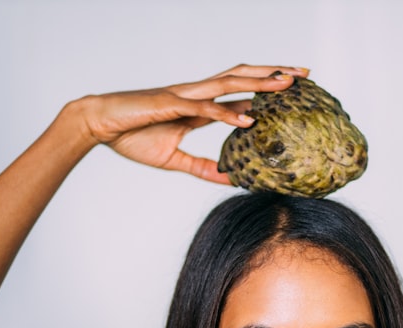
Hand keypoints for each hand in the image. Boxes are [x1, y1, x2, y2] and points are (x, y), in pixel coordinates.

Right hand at [79, 64, 308, 183]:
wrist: (97, 124)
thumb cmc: (130, 136)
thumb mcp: (172, 159)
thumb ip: (200, 167)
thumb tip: (227, 179)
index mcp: (197, 104)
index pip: (239, 90)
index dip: (266, 86)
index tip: (294, 86)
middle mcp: (196, 94)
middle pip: (242, 76)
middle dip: (274, 73)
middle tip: (305, 73)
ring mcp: (184, 96)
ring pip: (229, 83)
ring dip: (259, 83)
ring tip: (287, 84)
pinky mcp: (170, 104)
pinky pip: (205, 108)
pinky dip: (229, 111)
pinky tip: (250, 116)